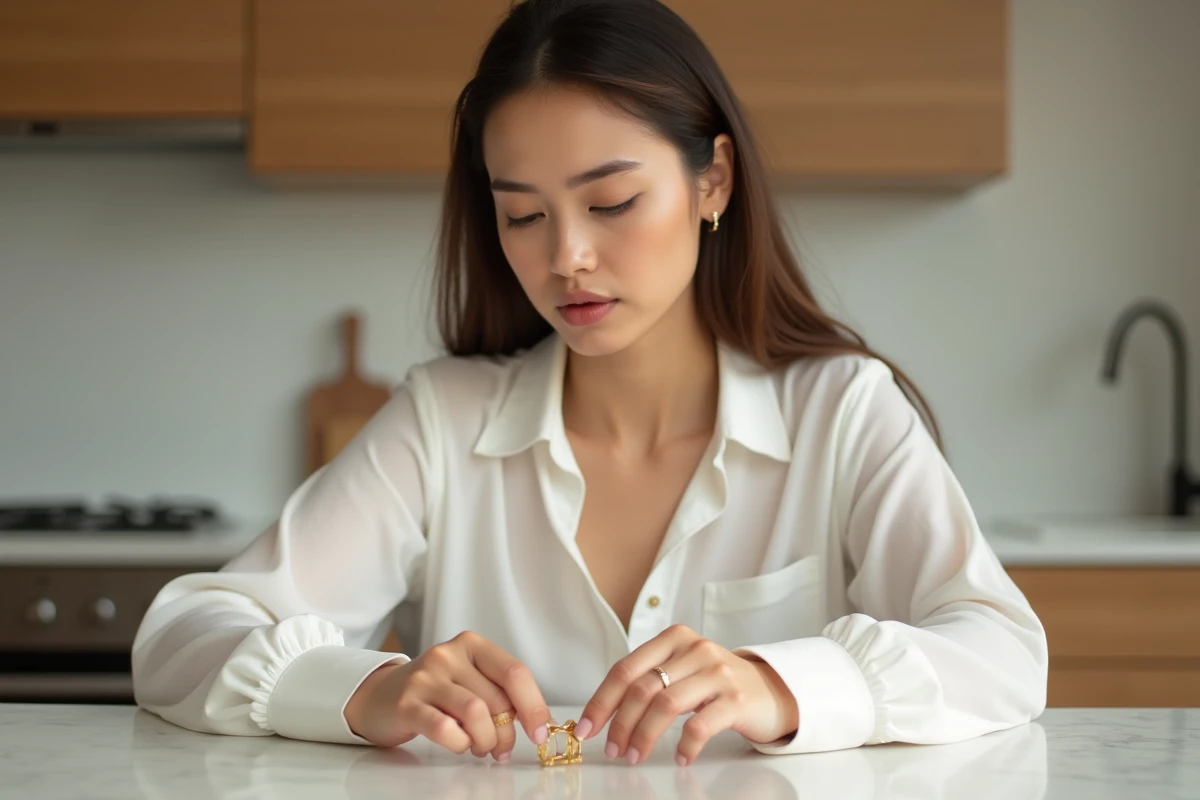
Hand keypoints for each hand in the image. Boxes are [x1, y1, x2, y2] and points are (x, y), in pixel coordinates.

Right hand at [343, 630, 551, 760]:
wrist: (380, 695)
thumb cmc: (435, 691)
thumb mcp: (469, 679)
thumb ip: (499, 692)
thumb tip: (538, 723)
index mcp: (471, 644)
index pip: (515, 673)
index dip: (534, 706)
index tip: (541, 733)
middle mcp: (448, 654)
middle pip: (497, 699)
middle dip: (507, 734)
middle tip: (500, 749)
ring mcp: (425, 677)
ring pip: (475, 713)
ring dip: (486, 741)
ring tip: (481, 748)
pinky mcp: (406, 704)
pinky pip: (445, 729)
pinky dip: (460, 744)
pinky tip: (458, 744)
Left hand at [575, 624, 798, 765]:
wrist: (770, 690)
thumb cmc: (716, 684)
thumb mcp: (682, 669)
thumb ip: (650, 679)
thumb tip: (605, 711)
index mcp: (674, 638)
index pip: (627, 669)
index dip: (602, 700)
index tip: (587, 727)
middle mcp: (695, 649)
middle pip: (643, 688)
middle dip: (620, 723)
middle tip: (613, 749)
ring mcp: (717, 672)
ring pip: (666, 705)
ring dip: (644, 736)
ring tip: (635, 756)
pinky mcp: (736, 699)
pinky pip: (700, 725)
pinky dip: (684, 745)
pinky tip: (680, 758)